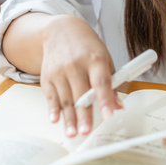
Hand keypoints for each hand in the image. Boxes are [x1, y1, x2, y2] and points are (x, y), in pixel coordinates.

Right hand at [40, 15, 122, 137]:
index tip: (108, 114)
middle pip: (81, 94)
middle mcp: (76, 65)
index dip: (105, 98)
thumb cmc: (86, 47)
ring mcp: (60, 71)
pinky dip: (53, 110)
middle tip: (87, 131)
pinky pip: (51, 97)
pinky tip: (55, 120)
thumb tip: (118, 106)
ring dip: (69, 119)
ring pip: (65, 99)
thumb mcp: (104, 58)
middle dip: (84, 115)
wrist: (61, 31)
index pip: (101, 81)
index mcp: (95, 59)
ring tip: (73, 133)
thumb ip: (112, 83)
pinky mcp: (47, 77)